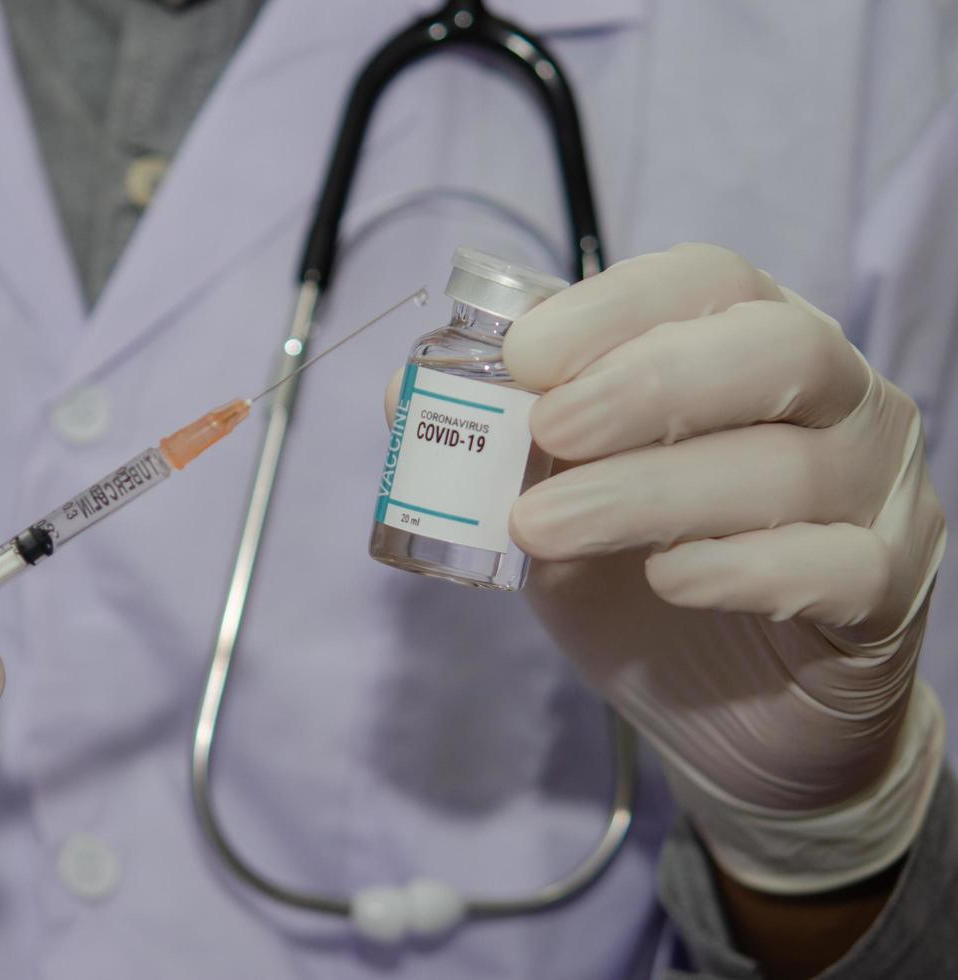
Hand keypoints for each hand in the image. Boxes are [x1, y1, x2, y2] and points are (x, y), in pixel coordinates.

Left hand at [501, 244, 945, 894]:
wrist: (738, 716)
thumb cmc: (647, 582)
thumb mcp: (558, 500)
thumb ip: (501, 443)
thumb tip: (398, 393)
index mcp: (753, 347)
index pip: (708, 280)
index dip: (615, 306)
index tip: (523, 357)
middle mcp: (836, 401)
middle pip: (774, 348)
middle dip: (646, 383)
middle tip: (548, 431)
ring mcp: (877, 493)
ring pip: (788, 465)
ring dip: (649, 492)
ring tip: (544, 527)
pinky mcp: (888, 590)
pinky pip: (836, 565)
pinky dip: (742, 568)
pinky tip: (668, 580)